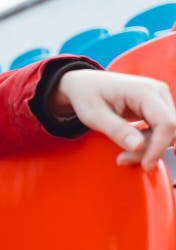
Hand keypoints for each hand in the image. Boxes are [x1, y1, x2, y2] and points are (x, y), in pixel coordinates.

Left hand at [53, 69, 175, 170]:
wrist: (83, 84)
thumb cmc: (86, 95)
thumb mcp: (94, 116)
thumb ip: (117, 130)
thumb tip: (138, 147)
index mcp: (144, 90)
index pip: (166, 123)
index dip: (159, 147)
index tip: (145, 165)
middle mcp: (158, 92)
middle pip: (170, 129)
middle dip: (152, 150)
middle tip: (123, 159)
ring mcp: (160, 99)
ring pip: (168, 132)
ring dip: (150, 148)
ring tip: (123, 155)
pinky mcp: (157, 108)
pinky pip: (162, 130)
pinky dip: (149, 143)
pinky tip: (129, 146)